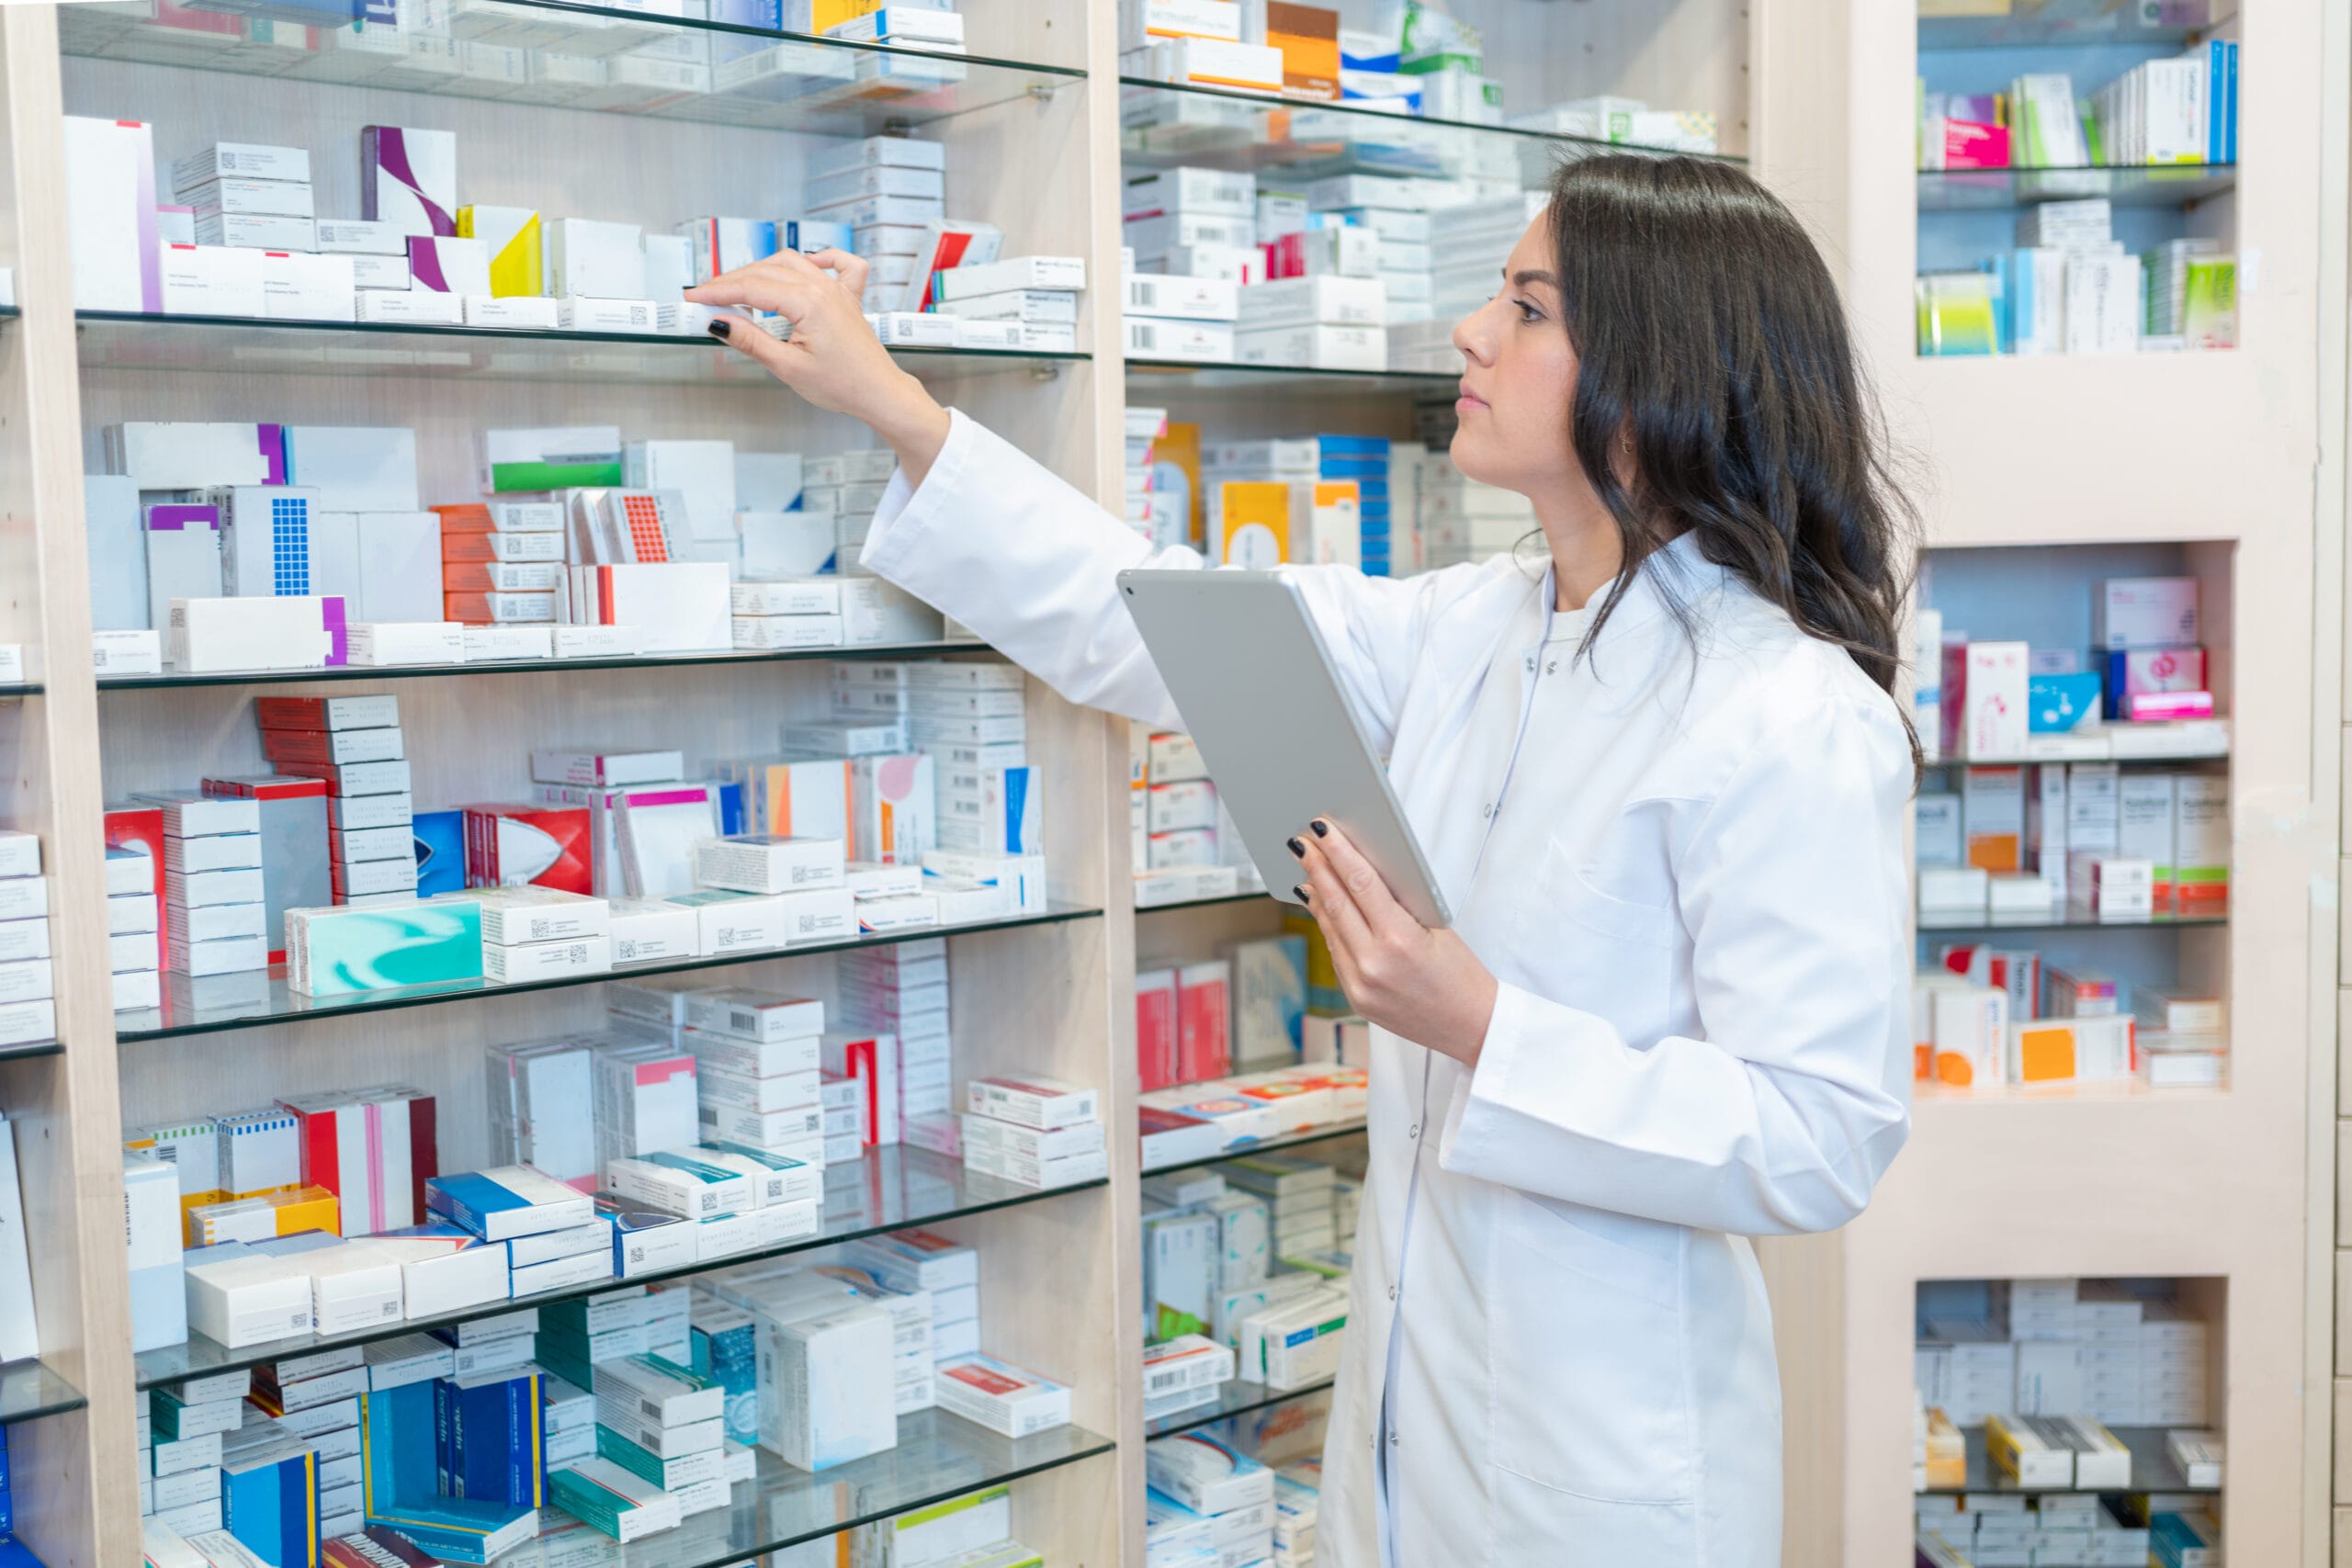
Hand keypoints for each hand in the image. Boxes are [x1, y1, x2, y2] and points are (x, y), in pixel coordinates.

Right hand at [685, 247, 952, 483]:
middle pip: (766, 272)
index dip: (718, 292)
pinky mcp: (848, 297)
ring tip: (739, 288)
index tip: (693, 298)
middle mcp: (823, 287)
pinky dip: (820, 258)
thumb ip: (751, 340)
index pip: (751, 289)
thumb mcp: (787, 367)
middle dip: (732, 282)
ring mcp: (838, 289)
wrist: (880, 394)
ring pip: (792, 262)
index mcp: (808, 302)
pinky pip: (838, 264)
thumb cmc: (842, 385)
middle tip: (707, 297)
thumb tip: (719, 323)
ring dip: (762, 270)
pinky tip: (806, 263)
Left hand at [1292, 819, 1497, 1066]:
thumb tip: (1362, 872)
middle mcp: (1372, 964)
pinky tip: (1322, 906)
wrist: (1472, 1028)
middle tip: (1302, 842)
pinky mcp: (1355, 999)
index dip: (1338, 852)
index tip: (1321, 830)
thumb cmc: (1462, 974)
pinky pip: (1335, 953)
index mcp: (1399, 940)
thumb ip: (1398, 903)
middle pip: (1335, 902)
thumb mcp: (1437, 928)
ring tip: (1307, 869)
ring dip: (1317, 895)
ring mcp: (1359, 985)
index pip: (1360, 882)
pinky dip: (1328, 925)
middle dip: (1317, 867)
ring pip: (1329, 928)